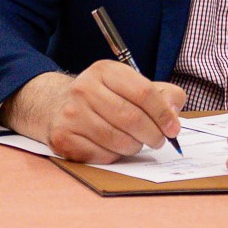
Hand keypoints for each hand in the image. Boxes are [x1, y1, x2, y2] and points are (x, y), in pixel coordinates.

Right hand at [2, 61, 185, 162]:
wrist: (54, 105)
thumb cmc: (102, 98)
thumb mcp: (130, 85)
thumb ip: (161, 94)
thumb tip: (173, 112)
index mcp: (105, 71)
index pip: (144, 93)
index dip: (163, 114)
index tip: (173, 128)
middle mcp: (84, 88)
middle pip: (132, 118)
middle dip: (153, 135)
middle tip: (158, 140)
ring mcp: (70, 113)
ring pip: (118, 140)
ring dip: (134, 146)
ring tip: (134, 142)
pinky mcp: (63, 137)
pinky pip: (102, 155)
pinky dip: (114, 156)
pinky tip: (112, 147)